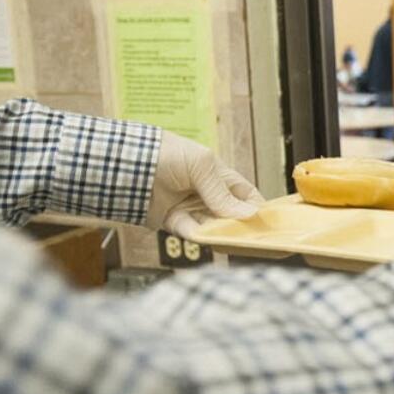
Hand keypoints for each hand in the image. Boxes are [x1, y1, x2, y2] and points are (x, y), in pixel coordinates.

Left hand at [145, 131, 263, 237]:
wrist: (125, 160)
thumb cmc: (166, 152)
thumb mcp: (201, 167)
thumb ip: (222, 194)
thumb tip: (250, 215)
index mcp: (218, 176)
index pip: (246, 196)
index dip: (257, 209)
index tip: (268, 224)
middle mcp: (207, 194)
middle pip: (232, 216)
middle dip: (241, 227)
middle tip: (253, 239)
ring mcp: (190, 209)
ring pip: (213, 227)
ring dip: (221, 233)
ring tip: (231, 240)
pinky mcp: (172, 221)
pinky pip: (191, 232)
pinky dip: (199, 235)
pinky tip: (206, 236)